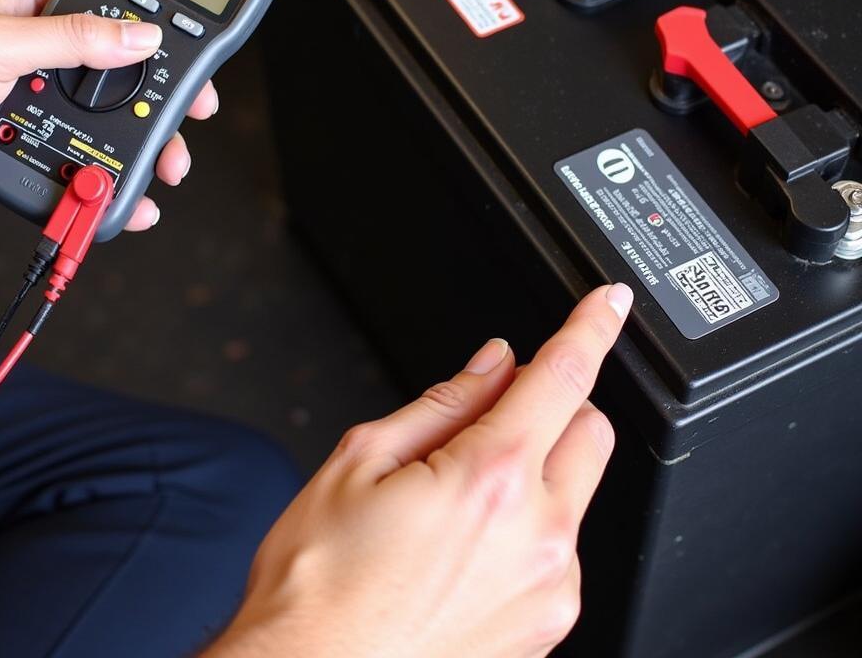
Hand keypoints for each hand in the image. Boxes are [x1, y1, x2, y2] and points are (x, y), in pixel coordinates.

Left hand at [0, 0, 217, 228]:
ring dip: (143, 147)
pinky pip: (83, 160)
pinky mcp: (35, 141)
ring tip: (163, 166)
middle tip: (190, 116)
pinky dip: (109, 181)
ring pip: (111, 121)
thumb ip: (72, 39)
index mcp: (39, 6)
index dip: (158, 23)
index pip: (114, 3)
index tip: (192, 50)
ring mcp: (43, 99)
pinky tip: (128, 195)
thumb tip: (140, 37)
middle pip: (125, 73)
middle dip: (163, 99)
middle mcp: (47, 51)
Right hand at [206, 284, 632, 657]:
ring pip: (577, 492)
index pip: (563, 377)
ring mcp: (549, 589)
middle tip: (488, 420)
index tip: (609, 302)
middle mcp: (537, 537)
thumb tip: (492, 365)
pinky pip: (560, 551)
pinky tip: (465, 549)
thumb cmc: (319, 585)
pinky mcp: (546, 628)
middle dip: (553, 406)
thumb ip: (442, 404)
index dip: (591, 326)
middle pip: (589, 430)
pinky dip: (530, 528)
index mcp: (489, 480)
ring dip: (538, 472)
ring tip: (456, 504)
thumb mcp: (361, 462)